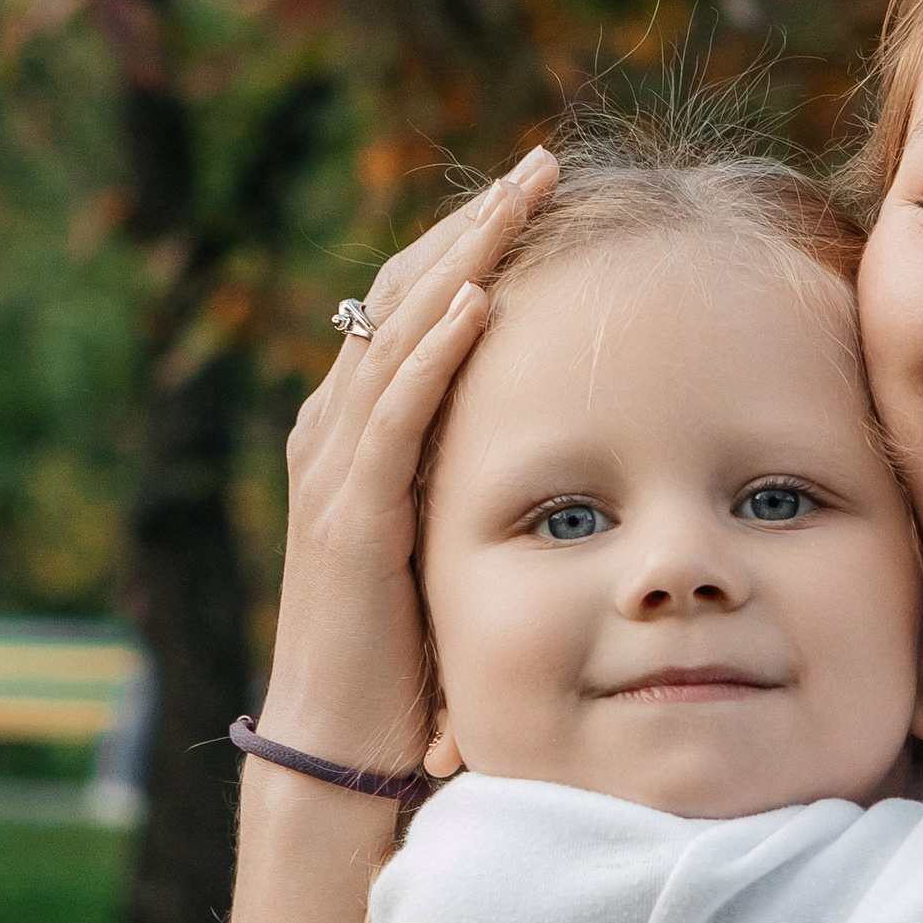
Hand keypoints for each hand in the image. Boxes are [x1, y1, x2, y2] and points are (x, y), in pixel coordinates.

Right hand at [220, 148, 556, 922]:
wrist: (345, 760)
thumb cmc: (419, 666)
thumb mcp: (468, 552)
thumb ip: (500, 493)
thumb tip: (590, 458)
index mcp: (366, 434)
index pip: (419, 307)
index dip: (478, 244)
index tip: (546, 189)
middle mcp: (337, 435)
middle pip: (402, 295)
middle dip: (474, 226)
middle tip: (543, 162)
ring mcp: (333, 473)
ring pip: (394, 335)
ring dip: (459, 260)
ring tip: (519, 198)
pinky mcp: (345, 523)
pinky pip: (389, 418)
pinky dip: (430, 354)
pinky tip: (477, 302)